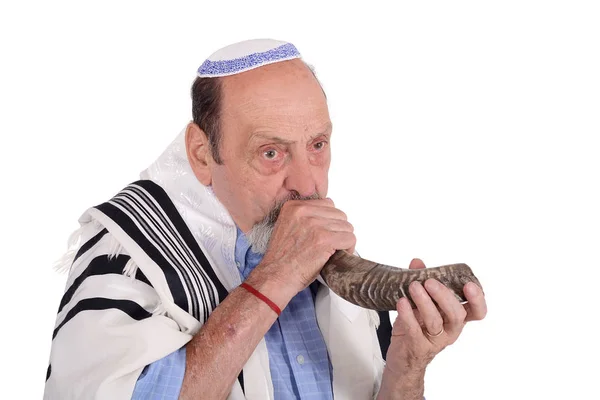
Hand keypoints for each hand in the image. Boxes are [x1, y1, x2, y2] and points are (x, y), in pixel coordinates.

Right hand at [258, 198, 355, 293]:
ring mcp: (315, 225)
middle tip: (330, 244)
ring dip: (343, 240)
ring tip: (332, 251)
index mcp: (294, 206)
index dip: (330, 221)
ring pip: (347, 226)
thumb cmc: (281, 259)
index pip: (328, 204)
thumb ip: (304, 217)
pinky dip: (348, 249)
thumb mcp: (287, 227)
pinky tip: (337, 256)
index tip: (325, 233)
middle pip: (339, 214)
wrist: (275, 276)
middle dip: (338, 230)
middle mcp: (304, 211)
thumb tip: (327, 216)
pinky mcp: (325, 239)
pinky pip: (350, 238)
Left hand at [382, 258, 486, 391]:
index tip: (469, 285)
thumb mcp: (420, 303)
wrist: (402, 357)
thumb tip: (417, 262)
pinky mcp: (418, 347)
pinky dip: (408, 315)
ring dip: (424, 302)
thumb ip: (421, 282)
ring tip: (413, 287)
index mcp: (456, 317)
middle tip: (430, 282)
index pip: (477, 311)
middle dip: (444, 296)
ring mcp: (436, 340)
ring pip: (436, 321)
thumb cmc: (416, 327)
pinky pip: (415, 330)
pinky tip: (401, 302)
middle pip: (457, 314)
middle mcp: (451, 330)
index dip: (477, 299)